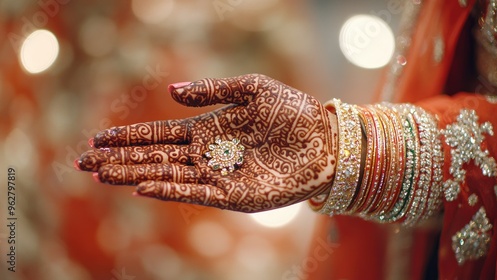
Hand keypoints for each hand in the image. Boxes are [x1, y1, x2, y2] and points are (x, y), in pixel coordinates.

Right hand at [76, 74, 337, 212]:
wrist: (326, 139)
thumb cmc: (292, 111)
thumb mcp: (251, 89)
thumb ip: (211, 91)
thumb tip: (170, 92)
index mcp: (209, 130)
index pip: (159, 135)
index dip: (129, 137)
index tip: (99, 138)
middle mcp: (207, 155)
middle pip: (154, 158)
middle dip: (119, 160)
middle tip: (84, 162)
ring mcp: (218, 177)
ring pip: (167, 177)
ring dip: (134, 175)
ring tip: (102, 173)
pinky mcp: (233, 196)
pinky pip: (194, 194)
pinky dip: (169, 190)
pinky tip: (144, 186)